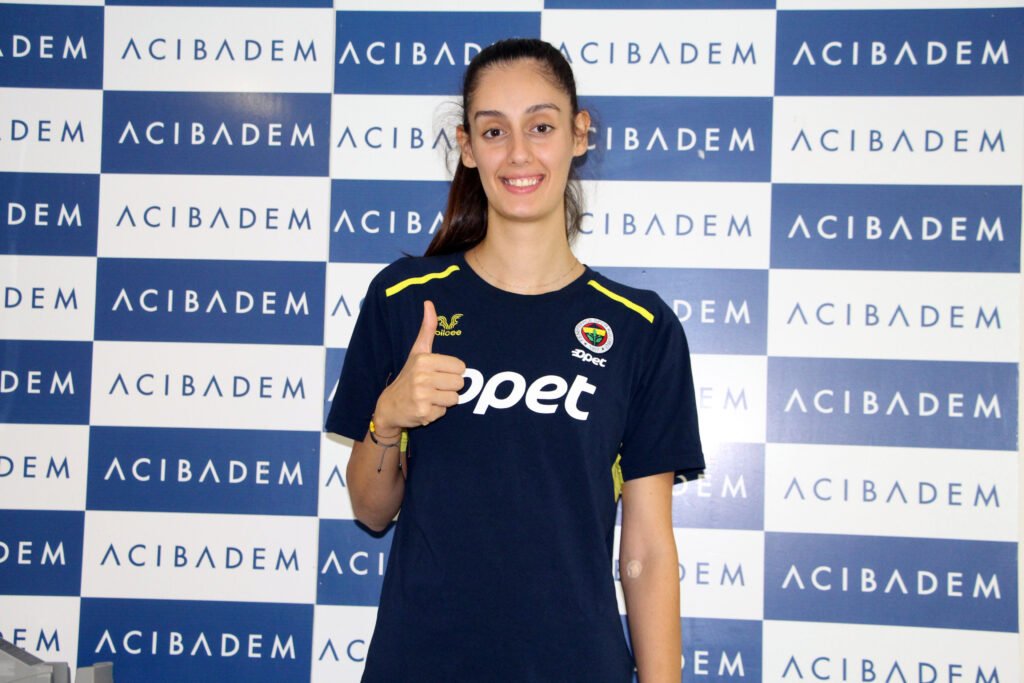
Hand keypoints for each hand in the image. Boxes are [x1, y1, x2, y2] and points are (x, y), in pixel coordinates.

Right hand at [374, 300, 465, 431]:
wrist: (388, 406)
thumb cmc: (407, 376)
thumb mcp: (417, 352)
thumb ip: (427, 329)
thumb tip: (428, 303)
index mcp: (424, 360)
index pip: (460, 366)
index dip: (452, 371)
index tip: (438, 373)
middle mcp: (422, 377)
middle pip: (460, 383)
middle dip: (449, 387)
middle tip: (433, 386)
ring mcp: (422, 396)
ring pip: (455, 399)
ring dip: (444, 400)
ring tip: (430, 397)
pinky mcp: (423, 413)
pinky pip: (444, 412)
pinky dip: (436, 412)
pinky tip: (424, 407)